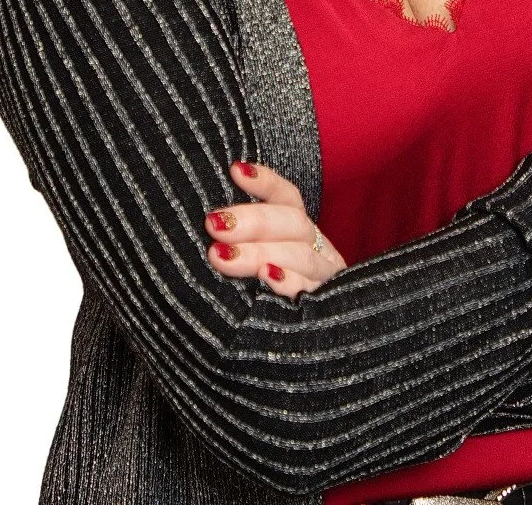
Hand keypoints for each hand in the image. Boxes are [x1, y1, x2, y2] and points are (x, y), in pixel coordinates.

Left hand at [202, 160, 345, 298]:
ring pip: (302, 256)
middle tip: (213, 225)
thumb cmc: (258, 300)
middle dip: (253, 221)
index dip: (265, 183)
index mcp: (298, 233)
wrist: (295, 360)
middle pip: (293, 224)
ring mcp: (324, 282)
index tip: (235, 171)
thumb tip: (204, 219)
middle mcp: (317, 251)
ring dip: (261, 252)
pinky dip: (289, 284)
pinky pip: (310, 294)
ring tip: (223, 255)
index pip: (287, 198)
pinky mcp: (327, 312)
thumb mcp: (251, 260)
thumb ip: (236, 240)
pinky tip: (268, 278)